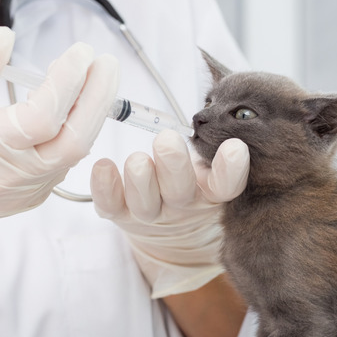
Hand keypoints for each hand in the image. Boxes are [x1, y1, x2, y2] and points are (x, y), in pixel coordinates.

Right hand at [0, 27, 118, 270]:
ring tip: (99, 76)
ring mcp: (26, 190)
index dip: (68, 83)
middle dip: (99, 98)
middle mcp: (11, 176)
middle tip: (107, 62)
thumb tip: (7, 37)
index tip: (81, 52)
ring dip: (92, 113)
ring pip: (75, 153)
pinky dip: (77, 130)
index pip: (42, 117)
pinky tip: (79, 104)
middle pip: (74, 140)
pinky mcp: (33, 196)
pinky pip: (65, 163)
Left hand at [90, 130, 248, 297]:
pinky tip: (102, 166)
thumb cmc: (189, 178)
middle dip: (173, 165)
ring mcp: (150, 213)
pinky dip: (104, 187)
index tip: (234, 147)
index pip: (226, 184)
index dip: (231, 169)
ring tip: (137, 160)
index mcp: (211, 192)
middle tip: (166, 139)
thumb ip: (211, 139)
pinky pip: (109, 206)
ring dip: (140, 179)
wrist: (168, 226)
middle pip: (181, 192)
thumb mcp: (207, 163)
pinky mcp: (120, 214)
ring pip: (145, 203)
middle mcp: (183, 205)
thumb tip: (213, 110)